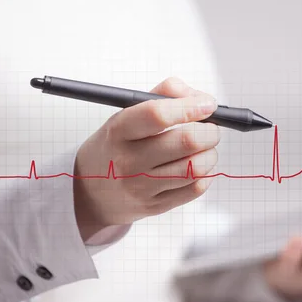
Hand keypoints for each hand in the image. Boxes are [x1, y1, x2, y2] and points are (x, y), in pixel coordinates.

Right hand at [73, 77, 219, 239]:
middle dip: (209, 131)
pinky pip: (195, 189)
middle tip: (211, 128)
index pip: (158, 114)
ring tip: (205, 148)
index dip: (190, 107)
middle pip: (186, 142)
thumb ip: (162, 95)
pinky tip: (198, 166)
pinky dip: (206, 174)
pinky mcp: (155, 206)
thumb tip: (198, 97)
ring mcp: (141, 187)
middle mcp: (128, 160)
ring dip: (210, 153)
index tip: (208, 104)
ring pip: (196, 167)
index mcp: (119, 130)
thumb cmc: (117, 146)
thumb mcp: (126, 114)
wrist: (90, 192)